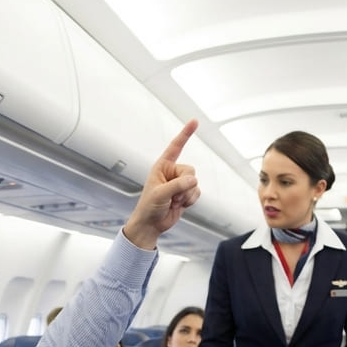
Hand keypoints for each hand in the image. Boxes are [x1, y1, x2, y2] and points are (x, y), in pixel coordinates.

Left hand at [122, 120, 200, 248]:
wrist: (151, 224)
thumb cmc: (149, 207)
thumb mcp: (160, 194)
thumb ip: (177, 185)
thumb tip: (194, 181)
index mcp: (162, 166)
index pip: (176, 146)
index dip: (185, 134)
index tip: (195, 121)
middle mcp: (172, 172)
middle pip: (190, 170)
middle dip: (184, 185)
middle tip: (172, 196)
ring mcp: (180, 183)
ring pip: (195, 183)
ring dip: (186, 195)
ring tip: (173, 201)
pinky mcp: (186, 194)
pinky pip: (197, 193)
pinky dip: (190, 200)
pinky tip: (180, 205)